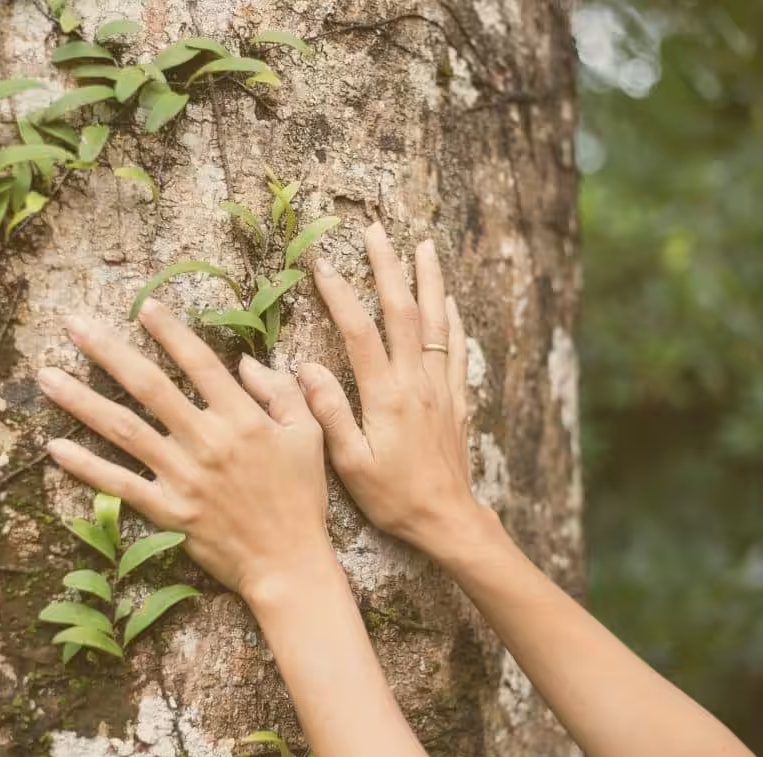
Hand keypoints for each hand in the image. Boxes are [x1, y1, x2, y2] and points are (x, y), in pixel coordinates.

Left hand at [37, 300, 330, 603]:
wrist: (288, 561)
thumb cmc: (302, 496)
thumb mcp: (309, 435)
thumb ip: (283, 391)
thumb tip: (247, 362)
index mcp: (242, 418)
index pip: (199, 362)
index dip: (170, 331)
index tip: (144, 307)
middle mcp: (206, 441)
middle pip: (148, 386)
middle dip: (107, 351)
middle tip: (73, 325)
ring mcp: (182, 477)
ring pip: (123, 430)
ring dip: (81, 400)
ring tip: (46, 376)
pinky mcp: (167, 511)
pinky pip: (119, 484)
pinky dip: (85, 466)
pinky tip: (54, 447)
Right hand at [297, 222, 495, 557]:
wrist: (447, 518)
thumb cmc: (394, 497)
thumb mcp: (351, 465)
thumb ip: (330, 414)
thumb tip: (307, 368)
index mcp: (386, 396)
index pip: (360, 332)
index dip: (341, 295)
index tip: (323, 265)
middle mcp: (416, 383)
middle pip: (403, 313)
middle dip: (389, 268)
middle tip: (378, 232)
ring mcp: (440, 388)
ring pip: (434, 323)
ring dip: (429, 281)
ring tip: (425, 246)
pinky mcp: (455, 400)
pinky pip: (455, 350)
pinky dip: (451, 321)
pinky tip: (449, 303)